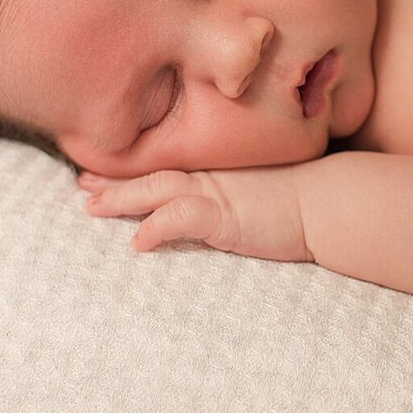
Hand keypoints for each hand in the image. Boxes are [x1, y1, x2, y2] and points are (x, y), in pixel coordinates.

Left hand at [78, 166, 313, 262]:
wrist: (330, 202)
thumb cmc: (303, 202)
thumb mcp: (260, 198)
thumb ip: (234, 204)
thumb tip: (220, 218)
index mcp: (217, 176)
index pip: (167, 171)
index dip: (132, 174)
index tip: (101, 176)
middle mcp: (212, 179)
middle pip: (153, 176)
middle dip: (115, 183)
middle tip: (81, 186)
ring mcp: (218, 195)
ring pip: (159, 190)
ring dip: (123, 198)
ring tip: (91, 206)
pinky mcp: (227, 216)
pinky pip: (184, 217)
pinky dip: (158, 225)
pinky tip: (137, 241)